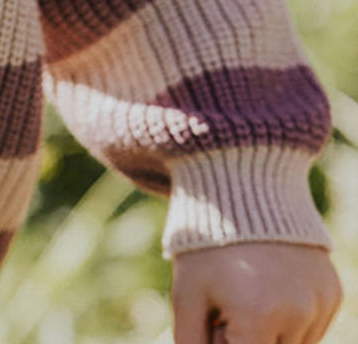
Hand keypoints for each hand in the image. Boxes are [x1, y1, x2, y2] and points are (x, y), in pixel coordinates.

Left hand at [171, 242, 341, 343]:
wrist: (241, 190)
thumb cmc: (206, 247)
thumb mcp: (186, 295)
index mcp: (258, 315)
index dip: (228, 343)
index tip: (219, 324)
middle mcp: (298, 313)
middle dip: (249, 340)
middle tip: (228, 311)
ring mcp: (320, 302)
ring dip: (272, 334)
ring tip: (247, 294)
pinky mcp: (332, 293)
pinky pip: (313, 327)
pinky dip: (292, 319)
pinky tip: (270, 286)